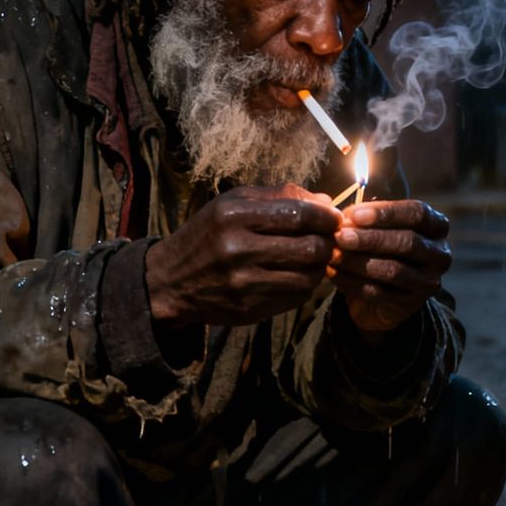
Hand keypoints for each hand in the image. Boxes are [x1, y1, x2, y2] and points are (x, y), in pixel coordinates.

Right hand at [145, 184, 338, 328]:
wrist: (171, 280)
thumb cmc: (209, 234)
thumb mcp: (234, 203)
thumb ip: (279, 197)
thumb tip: (325, 202)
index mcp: (234, 215)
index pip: (299, 214)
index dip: (325, 217)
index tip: (334, 218)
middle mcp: (238, 249)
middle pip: (310, 247)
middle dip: (328, 243)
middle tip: (329, 240)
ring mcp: (244, 283)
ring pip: (308, 276)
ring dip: (320, 267)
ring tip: (314, 258)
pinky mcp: (249, 308)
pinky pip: (295, 297)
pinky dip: (305, 286)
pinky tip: (297, 275)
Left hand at [330, 200, 450, 332]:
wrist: (384, 291)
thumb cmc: (381, 247)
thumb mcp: (378, 226)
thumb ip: (366, 218)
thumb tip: (344, 216)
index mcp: (437, 226)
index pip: (417, 213)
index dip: (386, 212)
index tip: (353, 214)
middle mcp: (440, 254)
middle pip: (408, 242)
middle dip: (371, 238)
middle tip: (340, 236)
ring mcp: (428, 282)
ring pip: (394, 270)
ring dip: (359, 262)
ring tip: (333, 254)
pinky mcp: (411, 304)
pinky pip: (380, 293)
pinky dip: (352, 281)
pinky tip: (333, 272)